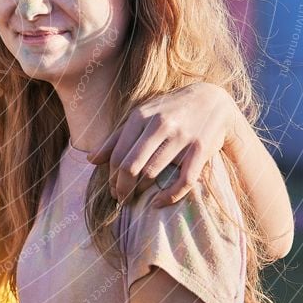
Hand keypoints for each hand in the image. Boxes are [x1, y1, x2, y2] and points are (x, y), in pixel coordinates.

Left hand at [88, 83, 238, 206]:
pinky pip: (183, 180)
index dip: (111, 177)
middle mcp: (159, 125)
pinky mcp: (201, 149)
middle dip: (121, 188)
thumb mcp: (141, 115)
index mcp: (140, 116)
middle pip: (131, 166)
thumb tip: (90, 160)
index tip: (111, 189)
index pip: (117, 155)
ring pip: (152, 173)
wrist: (212, 99)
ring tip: (136, 199)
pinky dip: (169, 197)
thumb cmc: (169, 110)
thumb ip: (116, 138)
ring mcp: (181, 137)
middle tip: (120, 199)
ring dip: (140, 192)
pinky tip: (158, 203)